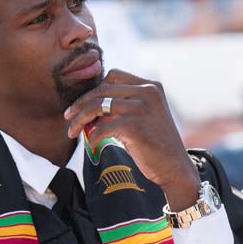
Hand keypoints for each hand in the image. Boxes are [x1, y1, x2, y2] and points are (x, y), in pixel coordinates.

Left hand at [63, 69, 199, 210]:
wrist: (174, 168)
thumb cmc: (154, 145)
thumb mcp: (141, 117)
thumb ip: (121, 106)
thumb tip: (88, 106)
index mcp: (150, 86)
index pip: (113, 75)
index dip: (93, 89)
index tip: (80, 104)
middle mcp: (147, 92)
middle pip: (102, 89)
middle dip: (80, 103)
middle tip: (68, 117)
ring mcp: (142, 108)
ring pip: (98, 105)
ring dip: (80, 119)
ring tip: (73, 131)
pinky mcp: (135, 126)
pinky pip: (103, 127)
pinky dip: (93, 135)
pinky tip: (91, 143)